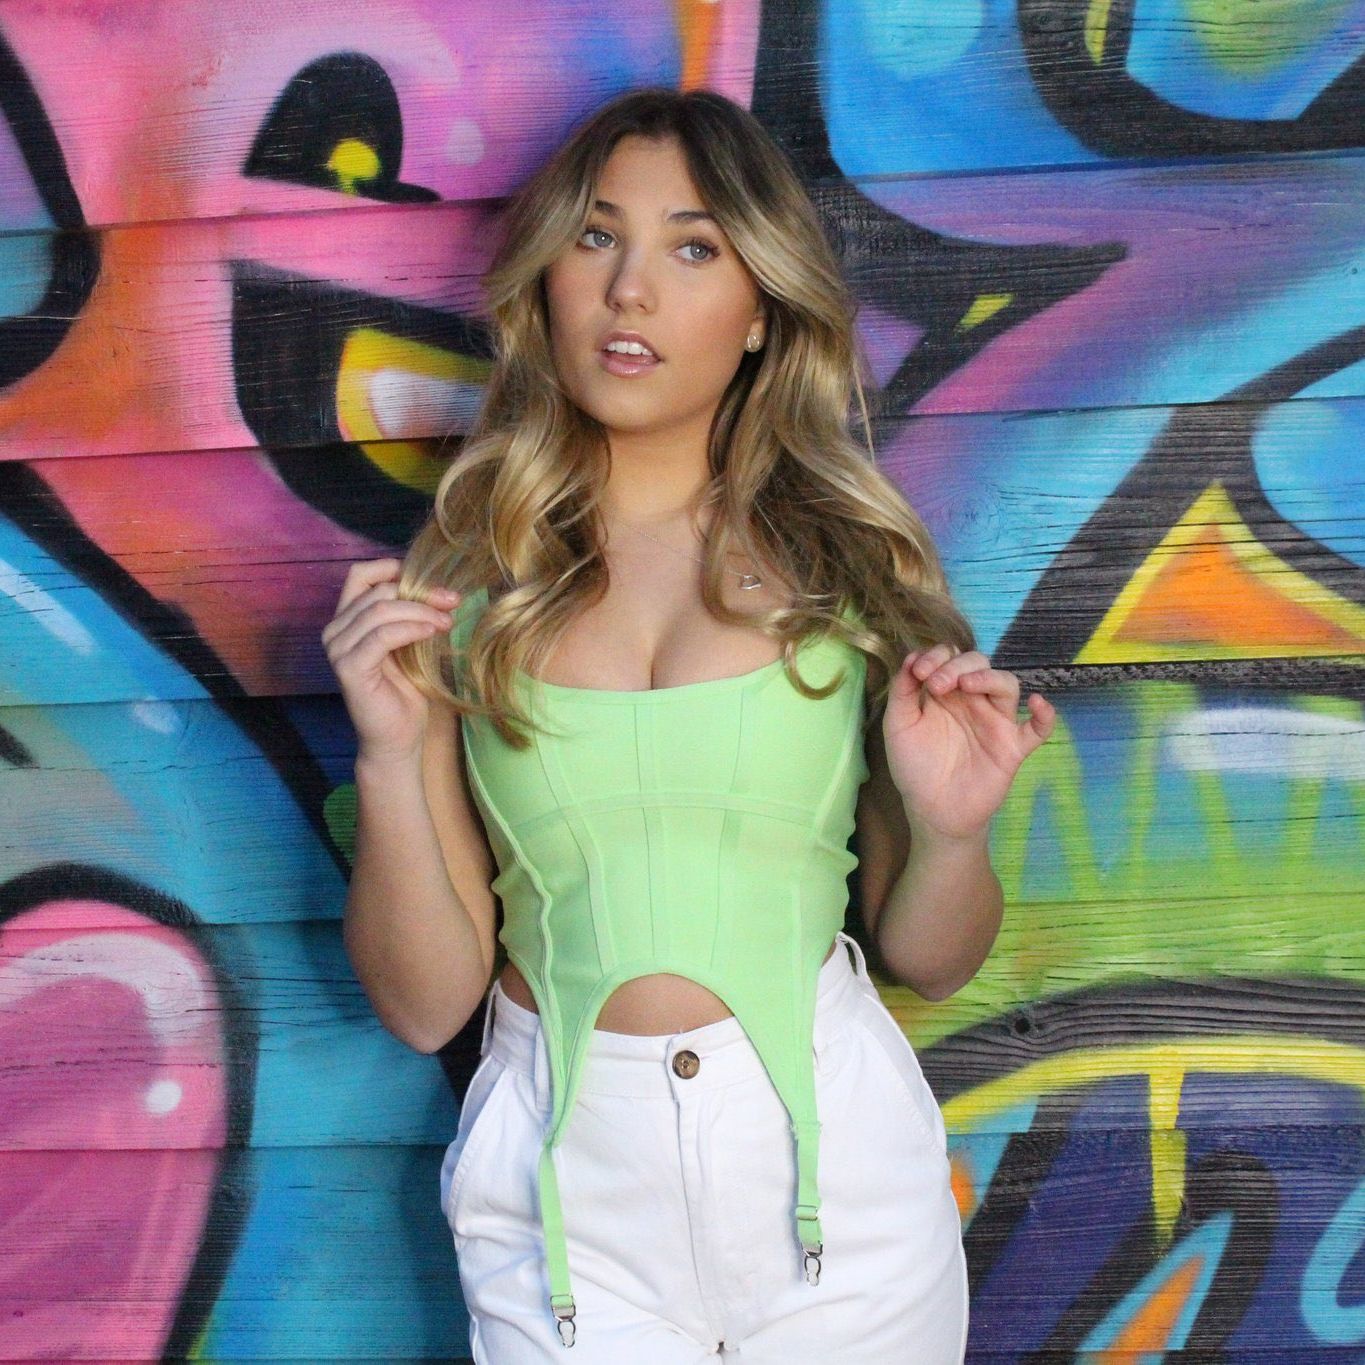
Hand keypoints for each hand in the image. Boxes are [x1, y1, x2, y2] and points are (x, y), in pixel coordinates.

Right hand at [321, 557, 460, 764]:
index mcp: (347, 620)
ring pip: (380, 610)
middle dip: (420, 591)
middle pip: (378, 591)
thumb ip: (411, 616)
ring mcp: (338, 649)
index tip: (429, 579)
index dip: (392, 568)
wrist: (397, 739)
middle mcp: (335, 631)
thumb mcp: (410, 644)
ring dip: (420, 610)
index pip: (360, 575)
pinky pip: (382, 635)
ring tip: (446, 620)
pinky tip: (432, 632)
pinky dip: (410, 628)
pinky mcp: (349, 668)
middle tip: (452, 601)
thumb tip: (440, 588)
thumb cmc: (404, 693)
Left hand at [882, 643, 1055, 842]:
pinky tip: (1038, 703)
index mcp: (944, 692)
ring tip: (967, 685)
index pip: (949, 657)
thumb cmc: (914, 765)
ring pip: (1007, 685)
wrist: (932, 810)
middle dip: (957, 666)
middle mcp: (972, 701)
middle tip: (936, 685)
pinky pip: (1039, 729)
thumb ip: (902, 691)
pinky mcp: (1012, 747)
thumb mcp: (899, 725)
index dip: (936, 656)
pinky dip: (1045, 715)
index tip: (918, 672)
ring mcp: (994, 722)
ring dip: (989, 678)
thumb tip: (911, 656)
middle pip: (978, 664)